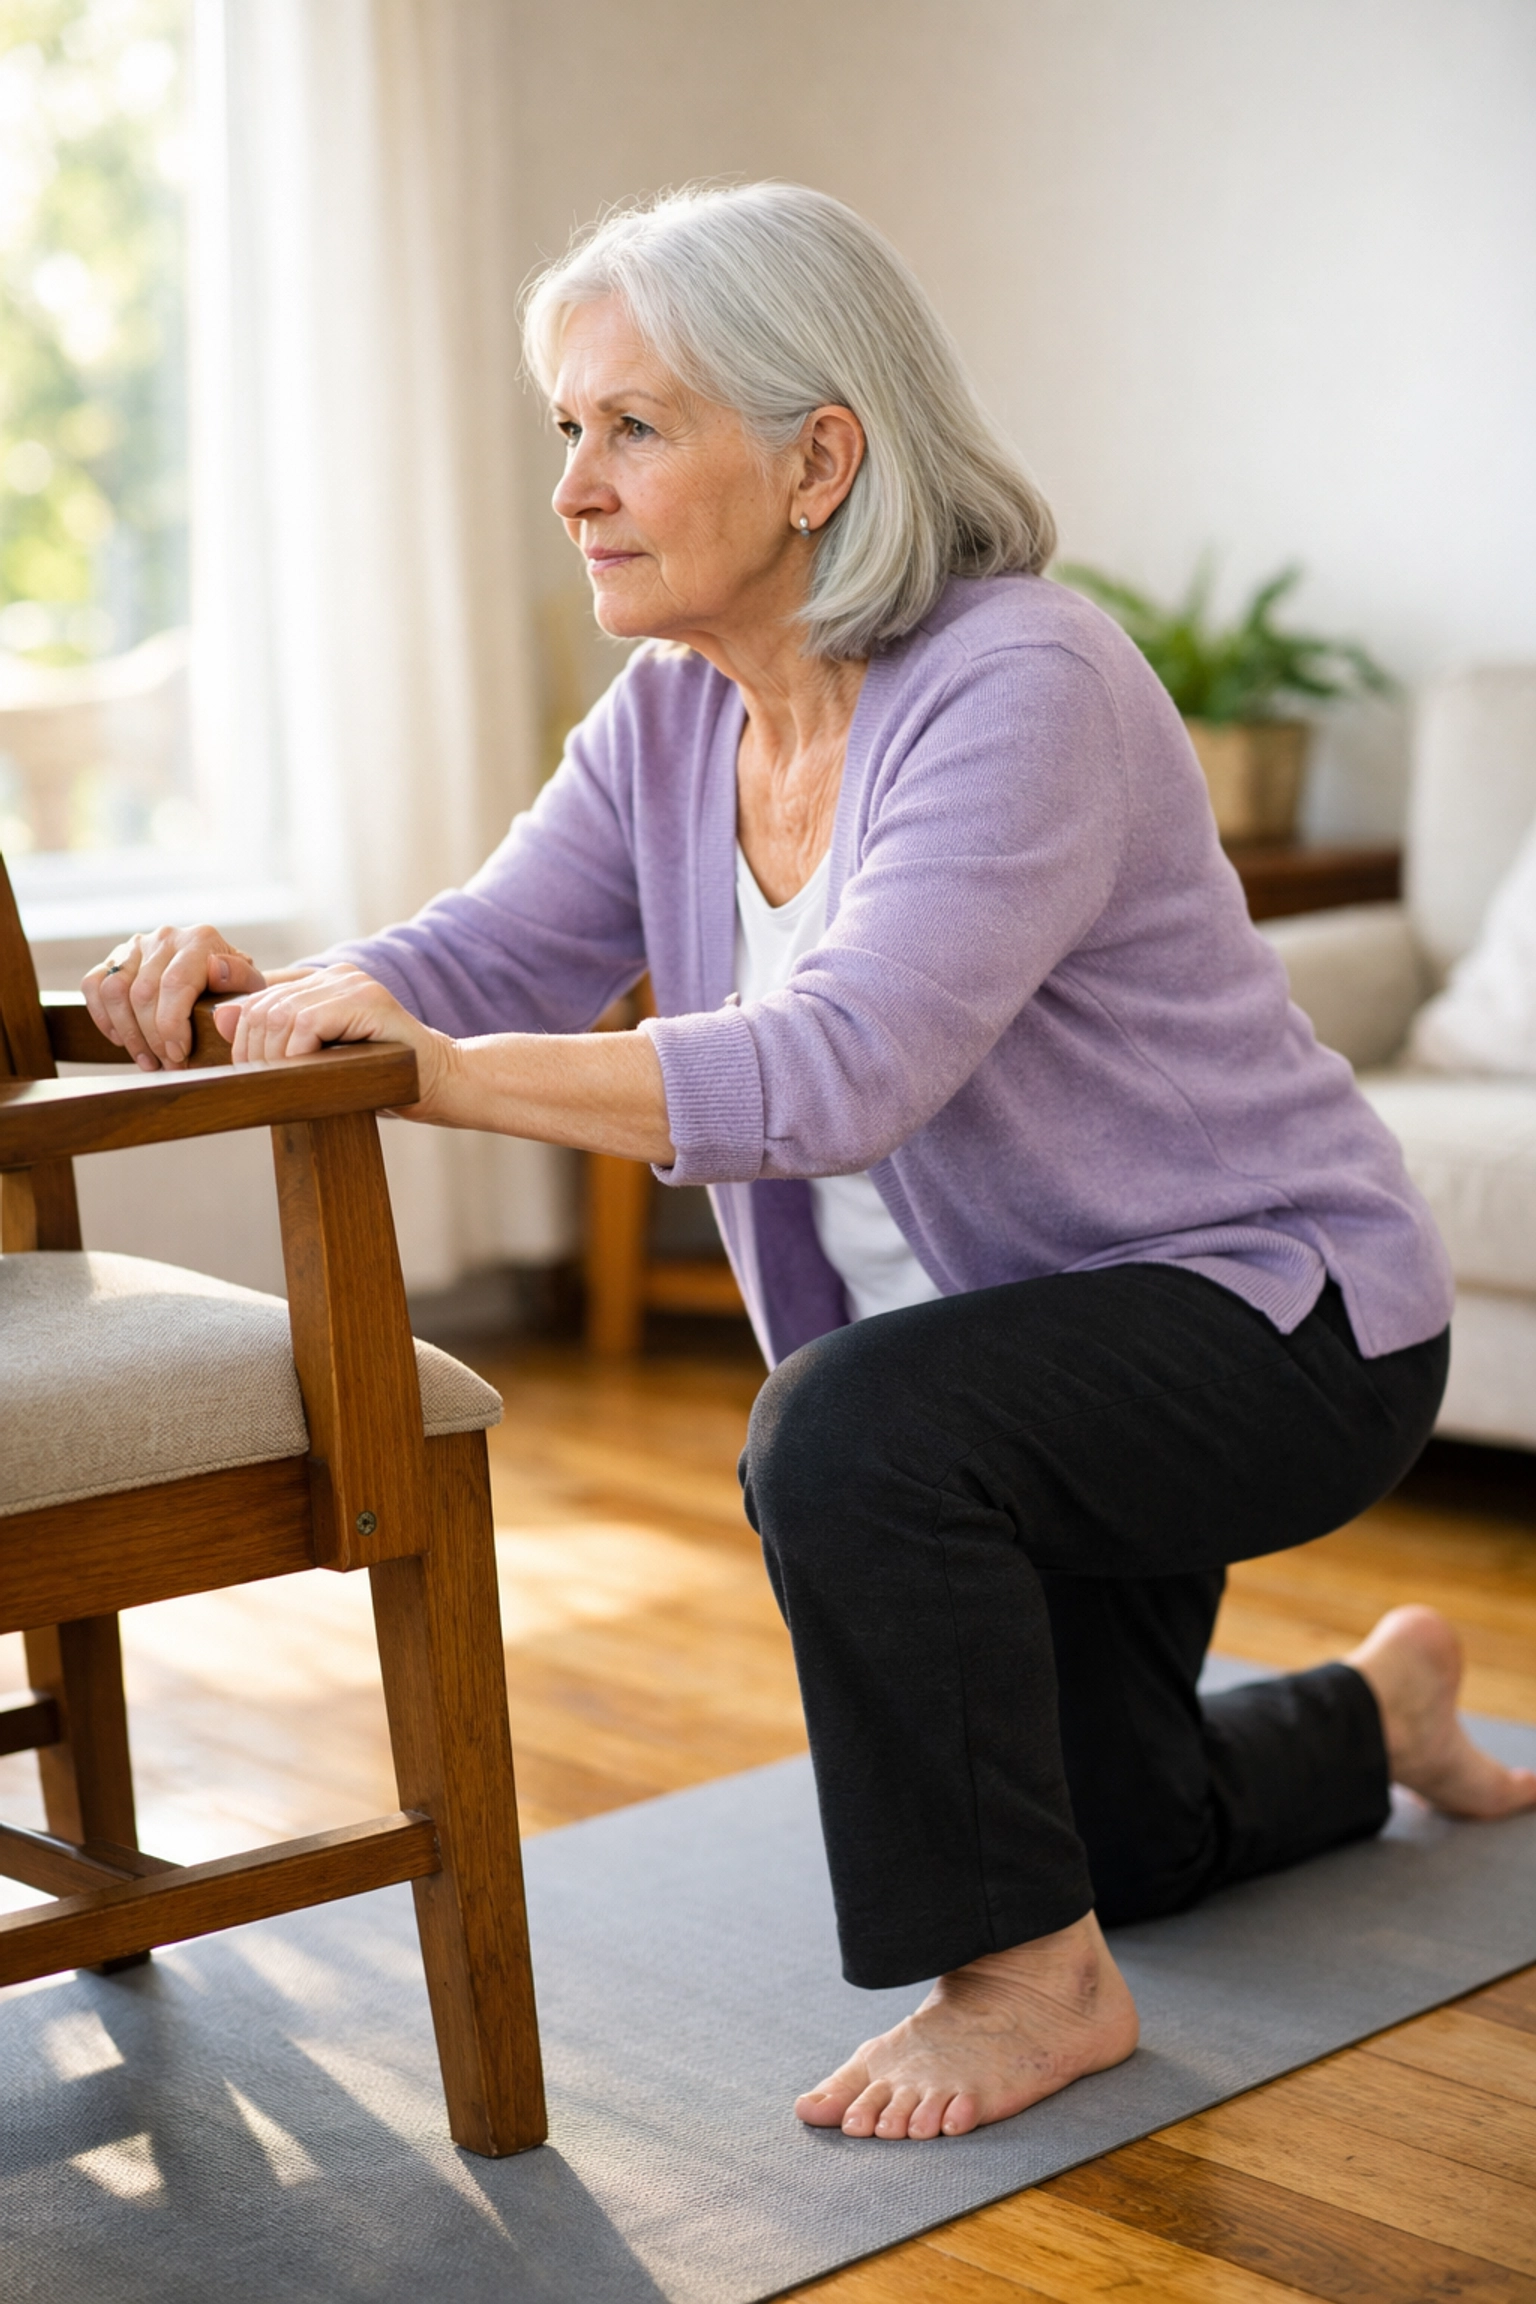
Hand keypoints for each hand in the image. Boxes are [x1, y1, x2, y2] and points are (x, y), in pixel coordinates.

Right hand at [83, 925, 269, 1068]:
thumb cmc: (236, 989)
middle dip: (153, 1039)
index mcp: (201, 940)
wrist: (222, 977)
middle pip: (143, 994)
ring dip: (128, 1034)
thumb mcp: (250, 987)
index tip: (179, 1055)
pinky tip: (123, 1040)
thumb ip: (241, 980)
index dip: (171, 1026)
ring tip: (148, 1061)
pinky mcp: (116, 958)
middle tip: (168, 1065)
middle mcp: (166, 937)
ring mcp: (137, 945)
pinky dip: (103, 1017)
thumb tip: (216, 970)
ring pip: (114, 992)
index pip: (175, 984)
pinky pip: (94, 985)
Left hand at [214, 964, 455, 1118]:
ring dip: (273, 1057)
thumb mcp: (321, 1060)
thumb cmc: (386, 1078)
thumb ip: (278, 1038)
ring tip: (283, 1084)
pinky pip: (307, 1023)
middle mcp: (337, 974)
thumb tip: (220, 1017)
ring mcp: (354, 984)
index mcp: (324, 983)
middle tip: (260, 1084)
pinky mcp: (368, 1001)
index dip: (243, 1035)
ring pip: (280, 1014)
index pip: (259, 997)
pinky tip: (305, 1074)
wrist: (445, 1083)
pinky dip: (296, 1054)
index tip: (248, 1071)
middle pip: (263, 1005)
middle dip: (251, 1050)